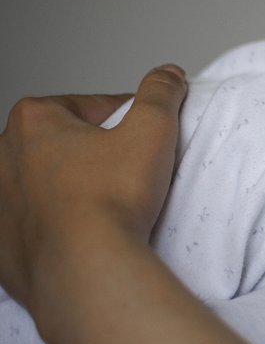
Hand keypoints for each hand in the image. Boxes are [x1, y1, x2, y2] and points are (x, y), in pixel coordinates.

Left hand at [0, 65, 186, 311]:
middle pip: (65, 144)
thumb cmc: (110, 198)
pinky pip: (34, 227)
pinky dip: (58, 227)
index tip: (146, 142)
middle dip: (95, 154)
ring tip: (110, 206)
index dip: (128, 122)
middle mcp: (3, 157)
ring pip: (47, 186)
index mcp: (33, 120)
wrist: (85, 269)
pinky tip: (87, 235)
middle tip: (129, 174)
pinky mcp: (2, 245)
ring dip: (75, 189)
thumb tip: (167, 74)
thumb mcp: (152, 129)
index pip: (94, 108)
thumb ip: (161, 92)